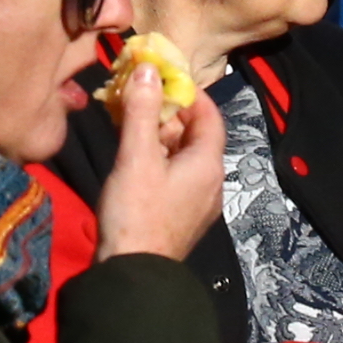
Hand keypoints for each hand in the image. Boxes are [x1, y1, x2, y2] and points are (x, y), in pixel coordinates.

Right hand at [89, 53, 226, 264]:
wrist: (133, 274)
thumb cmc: (136, 212)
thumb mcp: (136, 157)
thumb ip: (142, 111)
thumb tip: (148, 69)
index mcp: (208, 163)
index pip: (209, 115)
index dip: (188, 94)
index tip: (162, 80)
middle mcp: (212, 181)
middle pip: (197, 136)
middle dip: (169, 115)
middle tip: (138, 101)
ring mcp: (200, 203)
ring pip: (185, 158)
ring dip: (161, 138)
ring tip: (130, 127)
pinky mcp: (184, 218)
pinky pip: (178, 178)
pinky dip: (160, 161)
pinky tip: (134, 161)